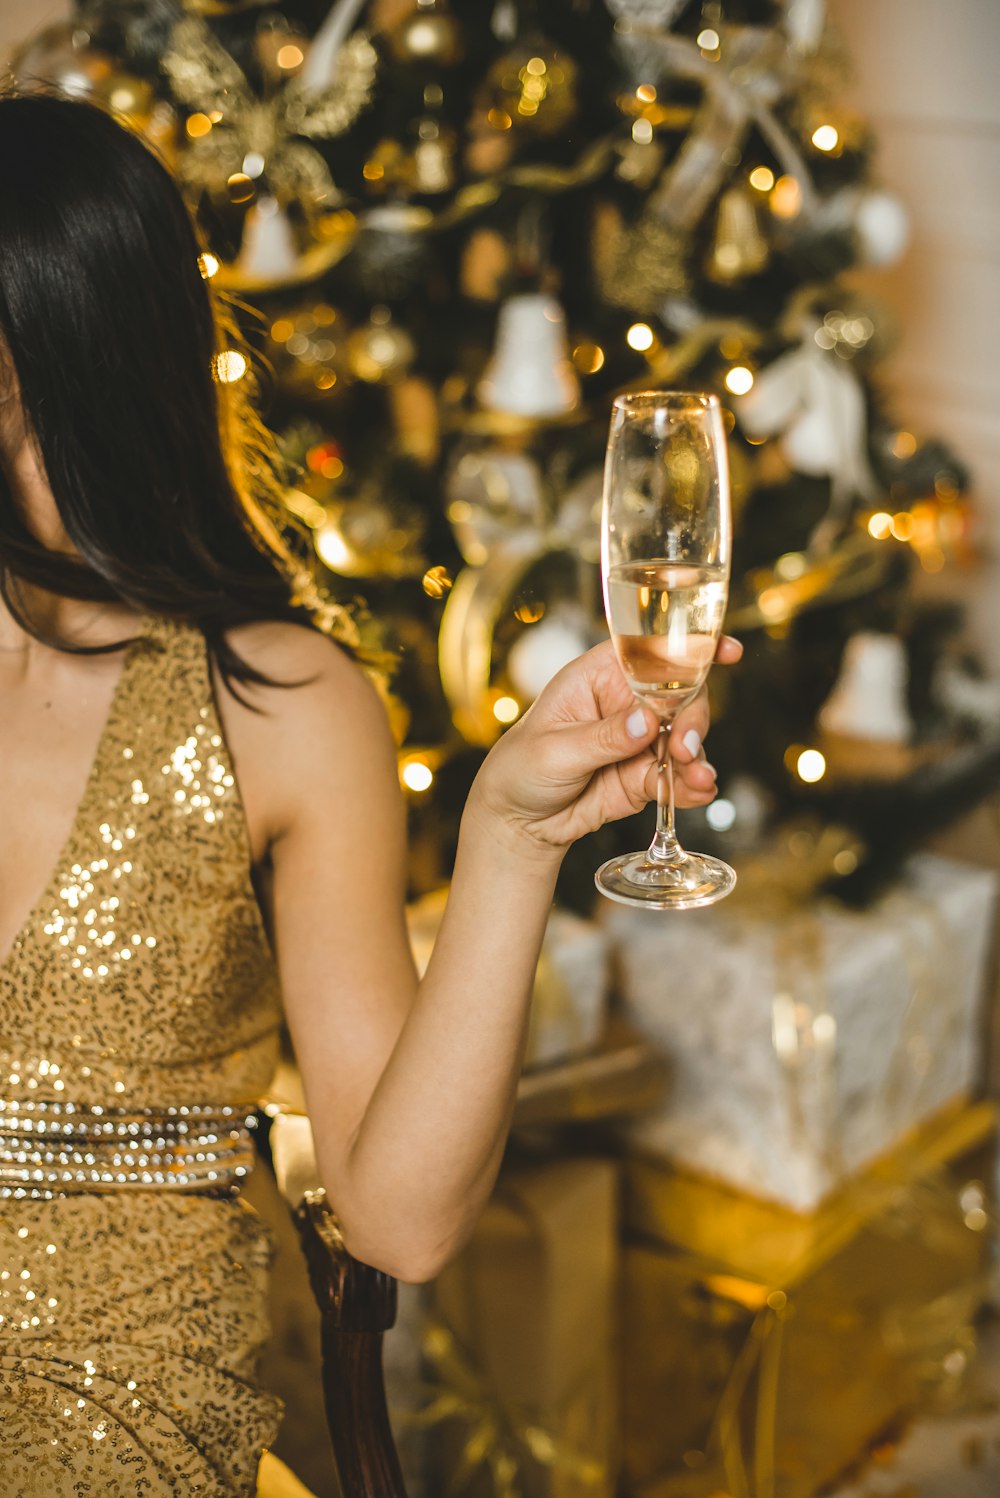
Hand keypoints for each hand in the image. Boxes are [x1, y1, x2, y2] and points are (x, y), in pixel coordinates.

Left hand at [467, 635, 742, 859]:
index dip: (688, 645)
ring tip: (697, 779)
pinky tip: (698, 793)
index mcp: (599, 675)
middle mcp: (627, 702)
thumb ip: (602, 737)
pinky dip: (692, 785)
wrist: (518, 821)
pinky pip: (678, 776)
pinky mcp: (646, 775)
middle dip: (693, 719)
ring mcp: (641, 740)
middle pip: (681, 695)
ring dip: (697, 757)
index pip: (649, 649)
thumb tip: (647, 722)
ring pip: (686, 738)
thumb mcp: (554, 750)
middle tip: (686, 748)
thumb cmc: (521, 768)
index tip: (724, 650)